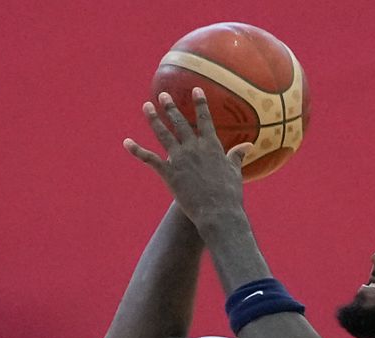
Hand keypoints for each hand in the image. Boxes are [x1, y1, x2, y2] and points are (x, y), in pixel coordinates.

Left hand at [124, 88, 251, 225]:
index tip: (196, 89)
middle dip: (170, 107)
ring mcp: (179, 159)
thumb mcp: (235, 172)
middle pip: (180, 122)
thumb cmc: (229, 194)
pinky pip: (149, 159)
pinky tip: (127, 142)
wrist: (217, 212)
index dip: (200, 103)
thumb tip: (248, 145)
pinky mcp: (168, 173)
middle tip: (162, 95)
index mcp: (211, 146)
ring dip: (154, 119)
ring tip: (146, 106)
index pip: (205, 119)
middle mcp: (193, 148)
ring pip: (163, 134)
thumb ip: (237, 156)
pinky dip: (137, 150)